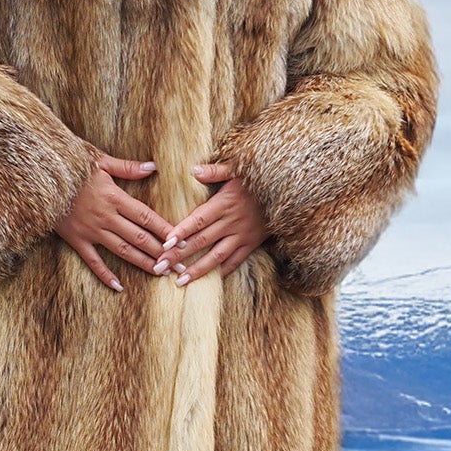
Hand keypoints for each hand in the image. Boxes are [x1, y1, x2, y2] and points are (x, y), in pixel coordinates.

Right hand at [54, 153, 170, 291]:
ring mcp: (91, 230)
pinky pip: (93, 261)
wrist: (37, 178)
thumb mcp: (99, 160)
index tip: (182, 240)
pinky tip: (119, 287)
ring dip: (143, 263)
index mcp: (114, 197)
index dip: (165, 230)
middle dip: (162, 252)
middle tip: (179, 265)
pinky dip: (106, 275)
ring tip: (160, 274)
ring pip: (123, 250)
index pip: (146, 217)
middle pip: (140, 237)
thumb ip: (127, 167)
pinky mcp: (76, 239)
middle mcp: (106, 217)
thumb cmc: (69, 164)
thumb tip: (152, 167)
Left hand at [153, 163, 267, 284]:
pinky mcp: (252, 243)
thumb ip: (216, 170)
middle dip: (179, 255)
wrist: (290, 191)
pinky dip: (221, 271)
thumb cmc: (259, 177)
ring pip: (216, 256)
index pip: (198, 220)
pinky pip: (235, 261)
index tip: (164, 243)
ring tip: (179, 281)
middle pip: (201, 241)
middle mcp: (232, 222)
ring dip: (197, 270)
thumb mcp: (238, 168)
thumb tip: (194, 170)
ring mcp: (243, 235)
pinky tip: (207, 280)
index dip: (181, 232)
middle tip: (160, 267)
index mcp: (225, 203)